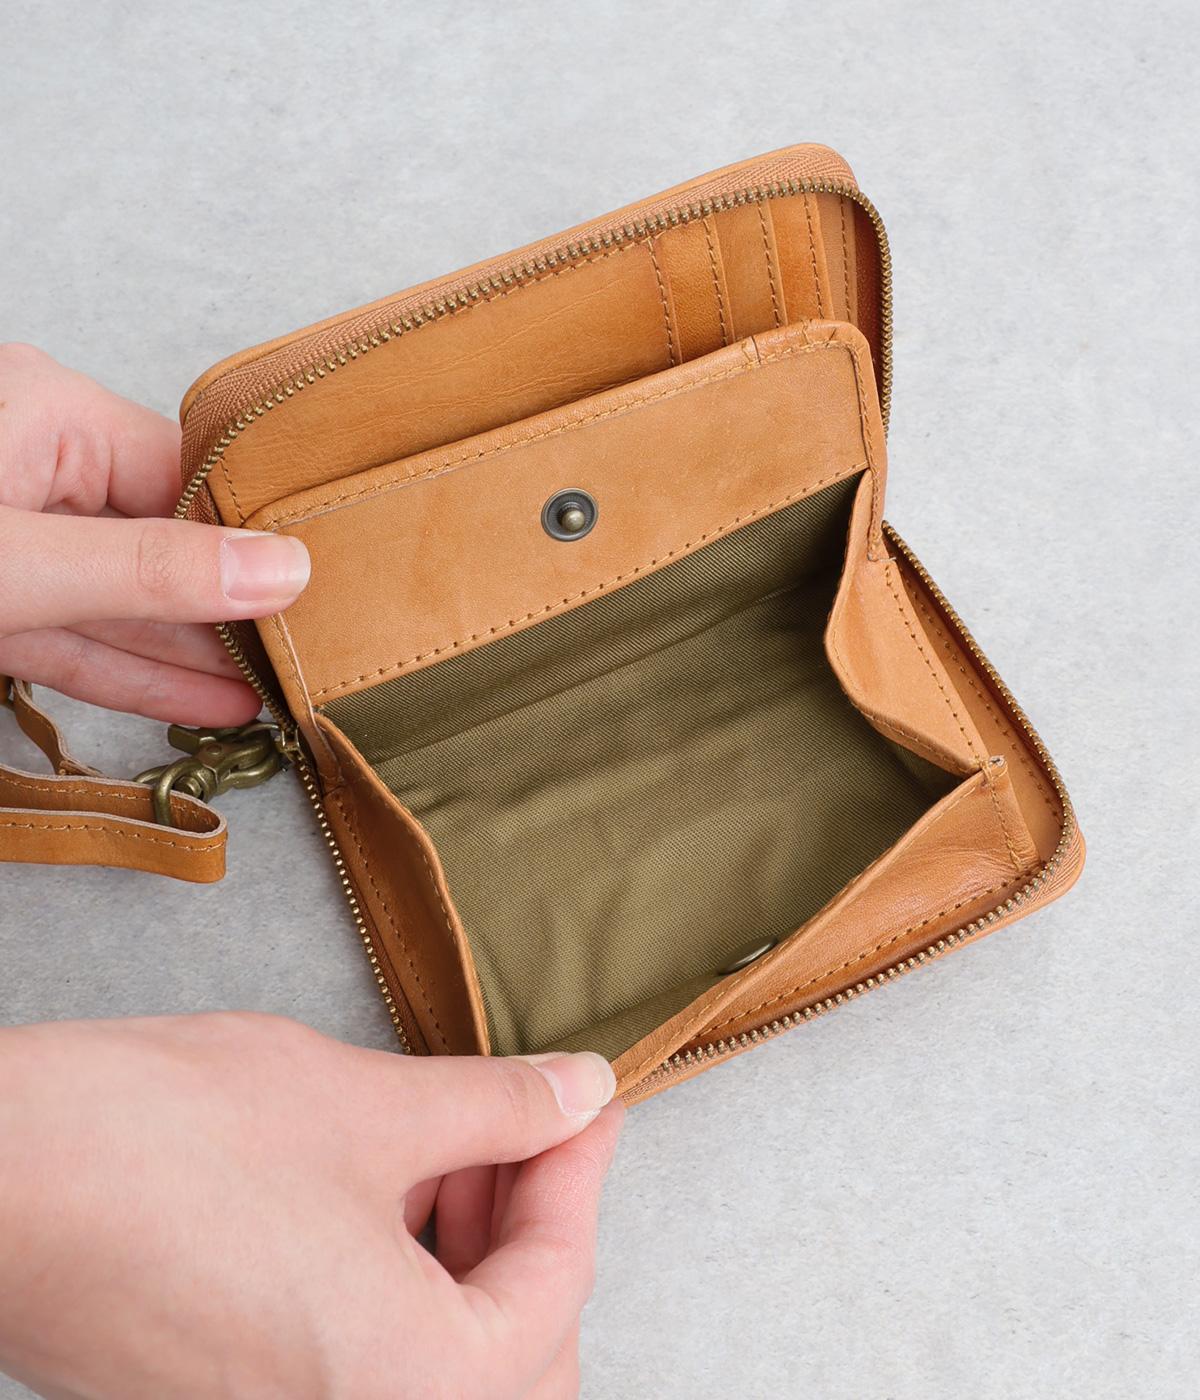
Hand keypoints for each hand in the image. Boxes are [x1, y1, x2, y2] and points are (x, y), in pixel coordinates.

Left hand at [0, 344, 310, 723]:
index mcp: (52, 417)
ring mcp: (14, 537)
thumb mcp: (17, 561)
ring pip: (125, 600)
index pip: (192, 479)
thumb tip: (282, 571)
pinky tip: (210, 704)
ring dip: (194, 655)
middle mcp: (38, 466)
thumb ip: (149, 571)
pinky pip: (79, 636)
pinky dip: (135, 673)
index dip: (259, 542)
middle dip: (235, 609)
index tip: (326, 594)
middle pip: (166, 543)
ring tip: (278, 691)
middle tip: (315, 657)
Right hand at [0, 1014, 622, 1398]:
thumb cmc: (166, 1144)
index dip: (580, 1170)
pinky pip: (367, 1360)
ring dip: (470, 1253)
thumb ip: (499, 1108)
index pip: (557, 1283)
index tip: (586, 1101)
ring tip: (458, 1145)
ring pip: (443, 1361)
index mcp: (418, 1387)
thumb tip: (579, 1093)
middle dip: (534, 1229)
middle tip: (531, 1130)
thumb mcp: (371, 1105)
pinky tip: (388, 1188)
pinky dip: (403, 1280)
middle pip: (518, 1352)